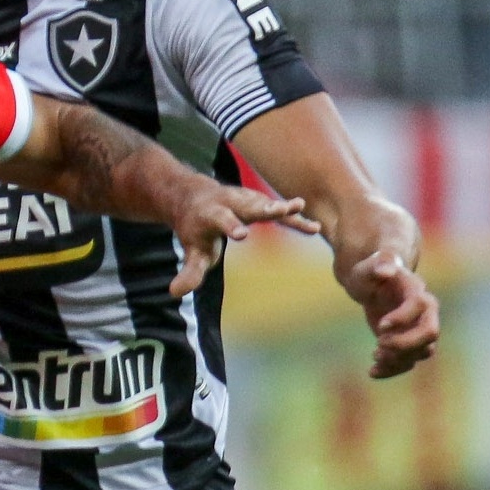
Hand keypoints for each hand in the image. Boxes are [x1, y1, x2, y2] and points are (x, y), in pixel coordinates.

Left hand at [169, 185, 318, 296]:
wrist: (196, 197)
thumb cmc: (195, 228)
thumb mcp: (191, 251)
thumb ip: (189, 271)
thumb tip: (175, 292)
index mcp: (212, 214)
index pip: (222, 220)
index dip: (231, 226)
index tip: (242, 235)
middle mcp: (231, 202)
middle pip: (250, 205)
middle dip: (265, 207)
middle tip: (281, 209)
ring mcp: (248, 199)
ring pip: (268, 204)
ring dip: (284, 208)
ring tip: (301, 208)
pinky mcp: (260, 201)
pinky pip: (279, 211)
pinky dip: (295, 218)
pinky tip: (314, 228)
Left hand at [341, 248, 438, 378]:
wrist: (373, 285)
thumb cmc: (371, 273)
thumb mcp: (369, 266)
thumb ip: (379, 263)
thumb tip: (386, 270)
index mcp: (416, 291)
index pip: (419, 306)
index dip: (402, 318)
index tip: (380, 326)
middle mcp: (425, 312)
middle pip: (430, 333)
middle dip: (405, 343)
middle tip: (379, 344)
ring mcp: (419, 329)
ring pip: (422, 352)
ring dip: (398, 359)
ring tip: (374, 355)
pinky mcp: (408, 343)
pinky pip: (409, 362)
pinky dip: (392, 370)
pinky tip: (372, 372)